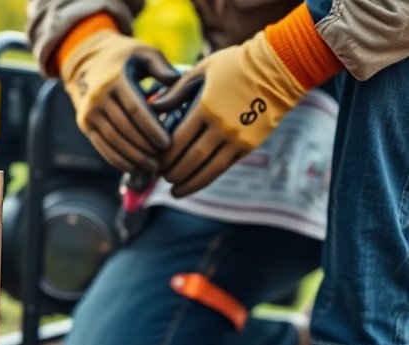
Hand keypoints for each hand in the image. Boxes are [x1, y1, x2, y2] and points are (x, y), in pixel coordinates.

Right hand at [61, 32, 178, 173]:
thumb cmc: (124, 57)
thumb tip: (175, 80)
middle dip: (145, 148)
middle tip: (163, 161)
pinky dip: (118, 160)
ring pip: (113, 141)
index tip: (167, 144)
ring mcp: (89, 112)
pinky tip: (134, 167)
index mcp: (116, 80)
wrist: (87, 59)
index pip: (135, 110)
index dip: (151, 130)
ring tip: (152, 168)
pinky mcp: (85, 124)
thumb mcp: (143, 52)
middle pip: (124, 130)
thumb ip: (161, 66)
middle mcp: (99, 98)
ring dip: (133, 158)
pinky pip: (102, 146)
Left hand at [152, 31, 306, 196]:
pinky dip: (208, 178)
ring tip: (175, 191)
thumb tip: (152, 108)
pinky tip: (196, 183)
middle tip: (160, 177)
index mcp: (205, 108)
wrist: (280, 67)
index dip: (163, 156)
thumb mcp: (202, 70)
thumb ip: (176, 91)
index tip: (153, 161)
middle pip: (190, 159)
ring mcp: (237, 138)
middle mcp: (221, 127)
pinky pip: (224, 167)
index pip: (177, 140)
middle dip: (172, 172)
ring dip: (189, 183)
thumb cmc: (236, 65)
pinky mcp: (250, 145)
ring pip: (208, 170)